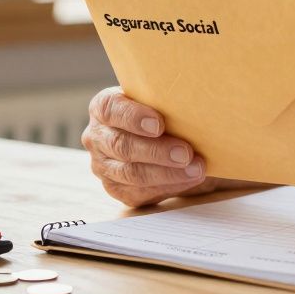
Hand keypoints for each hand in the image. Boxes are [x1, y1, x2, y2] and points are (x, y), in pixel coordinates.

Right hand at [82, 86, 215, 207]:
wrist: (167, 138)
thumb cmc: (164, 112)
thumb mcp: (162, 101)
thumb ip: (169, 101)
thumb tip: (197, 102)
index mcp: (103, 107)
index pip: (110, 109)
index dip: (133, 117)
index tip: (159, 124)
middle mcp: (97, 137)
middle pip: (122, 146)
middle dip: (157, 151)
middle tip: (186, 152)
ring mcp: (103, 166)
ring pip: (131, 173)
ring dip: (167, 173)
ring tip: (196, 168)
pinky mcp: (117, 189)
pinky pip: (139, 192)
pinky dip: (168, 186)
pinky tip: (189, 179)